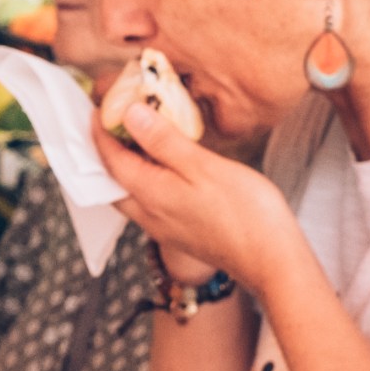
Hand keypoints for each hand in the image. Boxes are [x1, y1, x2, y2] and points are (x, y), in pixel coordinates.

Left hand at [94, 98, 308, 297]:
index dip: (100, 133)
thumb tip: (129, 115)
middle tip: (108, 124)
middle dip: (104, 153)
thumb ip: (163, 141)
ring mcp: (164, 228)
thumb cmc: (245, 212)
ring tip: (132, 140)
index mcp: (149, 195)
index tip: (97, 109)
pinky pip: (148, 203)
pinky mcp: (180, 233)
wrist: (271, 261)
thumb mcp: (203, 166)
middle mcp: (149, 215)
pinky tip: (162, 168)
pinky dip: (143, 181)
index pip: (110, 160)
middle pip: (111, 182)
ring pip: (129, 194)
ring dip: (123, 168)